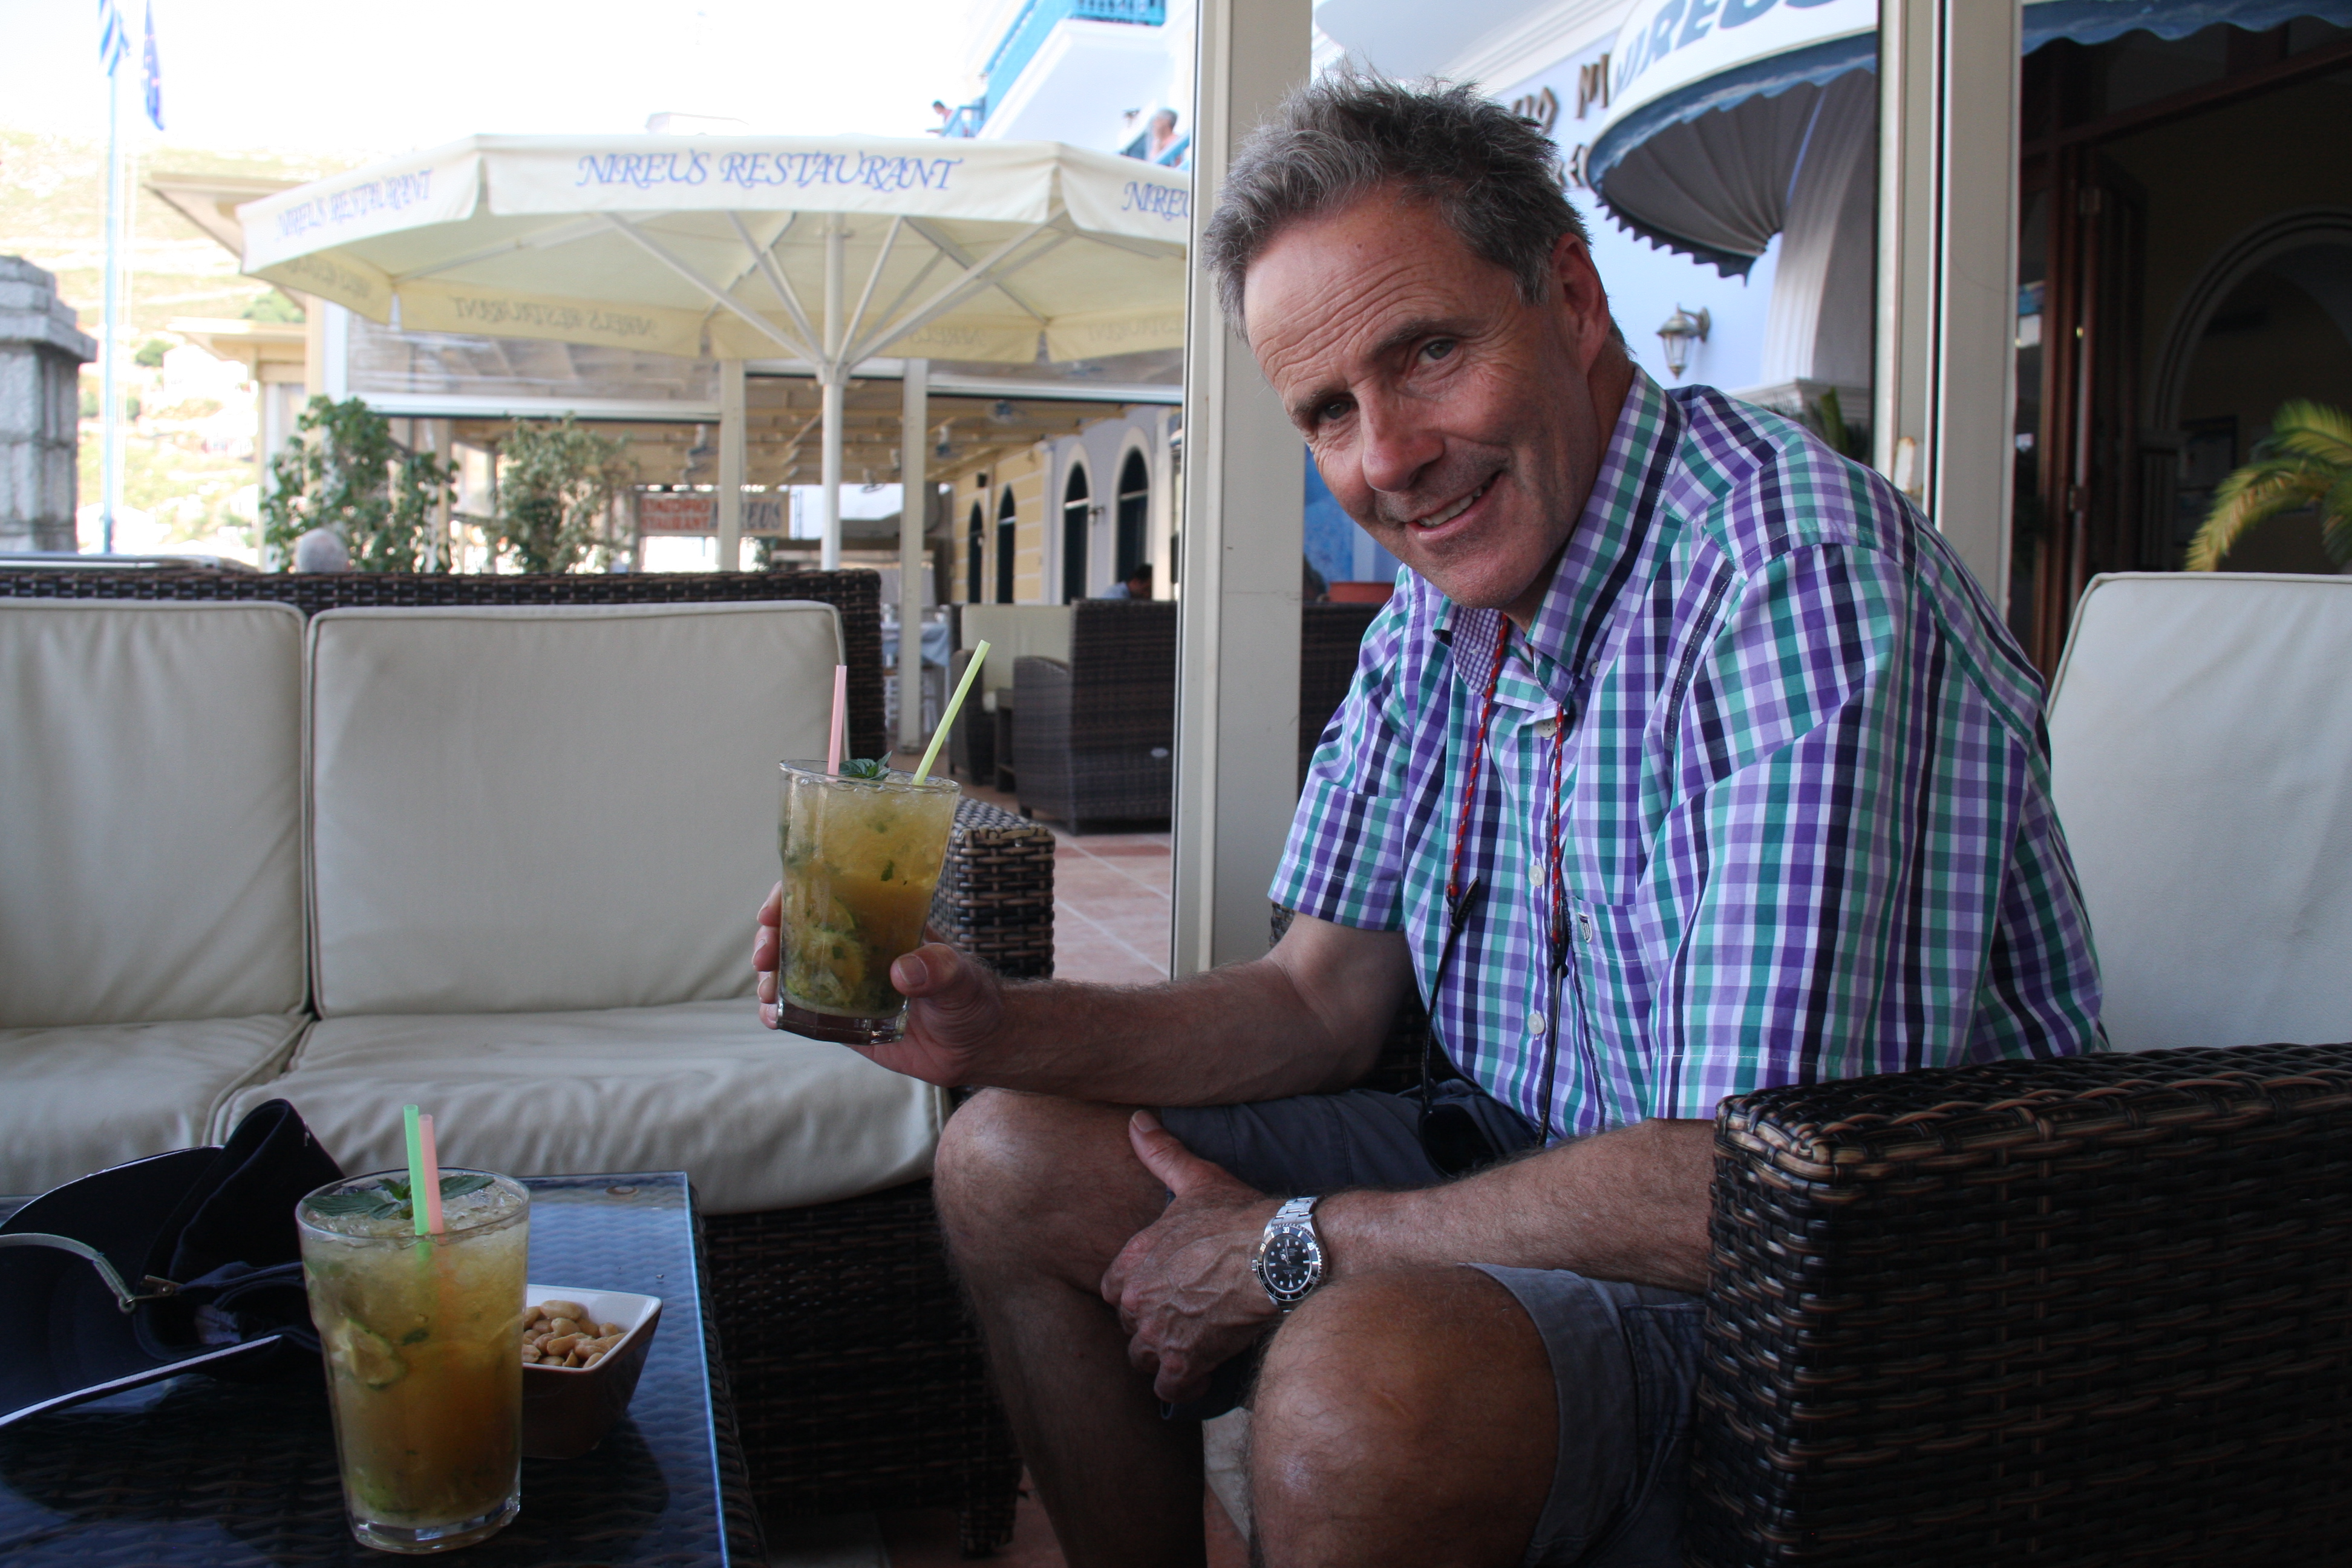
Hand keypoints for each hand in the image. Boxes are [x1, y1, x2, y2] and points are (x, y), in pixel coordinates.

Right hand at [756, 887, 1006, 1083]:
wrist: (976, 1046)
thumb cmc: (973, 997)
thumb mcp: (960, 977)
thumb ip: (939, 969)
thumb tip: (903, 970)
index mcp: (880, 921)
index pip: (828, 891)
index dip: (792, 894)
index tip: (772, 910)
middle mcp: (856, 947)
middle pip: (798, 929)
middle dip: (771, 937)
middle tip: (764, 957)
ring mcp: (844, 983)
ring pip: (792, 968)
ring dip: (770, 976)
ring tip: (768, 994)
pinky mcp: (841, 1018)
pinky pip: (802, 1010)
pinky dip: (781, 1011)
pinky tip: (773, 1017)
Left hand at [1101, 1111, 1282, 1403]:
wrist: (1278, 1253)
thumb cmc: (1240, 1215)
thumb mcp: (1196, 1179)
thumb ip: (1161, 1153)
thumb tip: (1136, 1119)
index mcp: (1134, 1257)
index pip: (1113, 1290)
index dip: (1138, 1294)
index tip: (1163, 1295)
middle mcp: (1137, 1297)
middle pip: (1129, 1328)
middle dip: (1153, 1328)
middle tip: (1184, 1322)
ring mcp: (1158, 1332)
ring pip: (1144, 1359)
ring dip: (1166, 1359)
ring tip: (1193, 1350)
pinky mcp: (1185, 1361)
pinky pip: (1170, 1389)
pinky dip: (1185, 1386)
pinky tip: (1204, 1374)